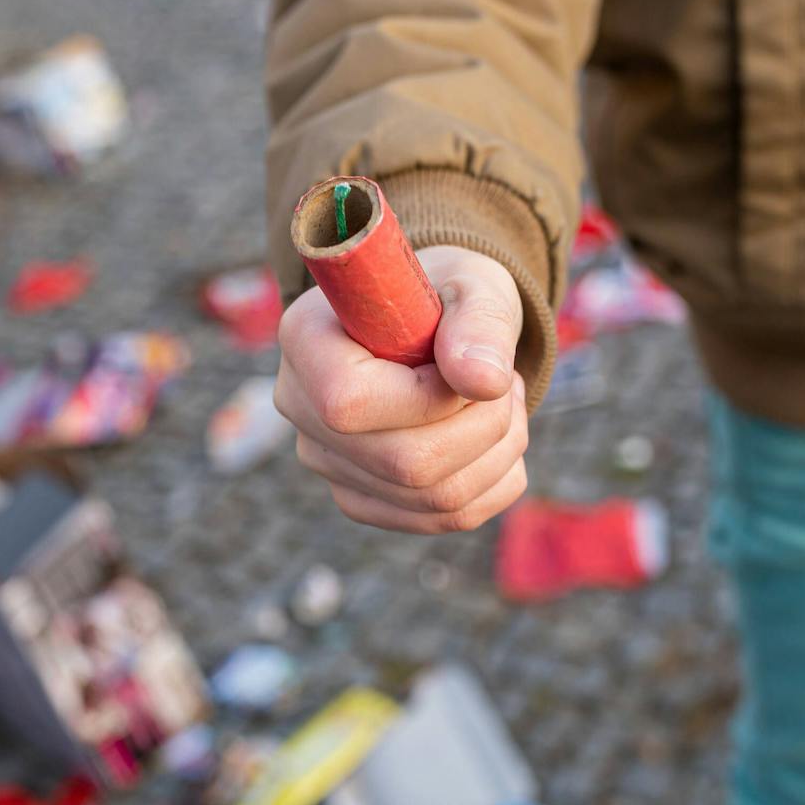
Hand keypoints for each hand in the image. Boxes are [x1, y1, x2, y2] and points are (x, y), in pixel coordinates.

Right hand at [274, 245, 528, 533]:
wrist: (428, 323)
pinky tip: (494, 438)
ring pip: (432, 499)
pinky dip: (492, 482)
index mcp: (306, 338)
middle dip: (483, 426)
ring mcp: (325, 462)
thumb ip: (480, 324)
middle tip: (504, 381)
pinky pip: (441, 518)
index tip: (467, 366)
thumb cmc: (444, 296)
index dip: (429, 399)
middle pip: (403, 465)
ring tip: (502, 400)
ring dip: (498, 452)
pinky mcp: (359, 498)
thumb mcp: (472, 286)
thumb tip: (485, 381)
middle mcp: (300, 407)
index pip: (349, 402)